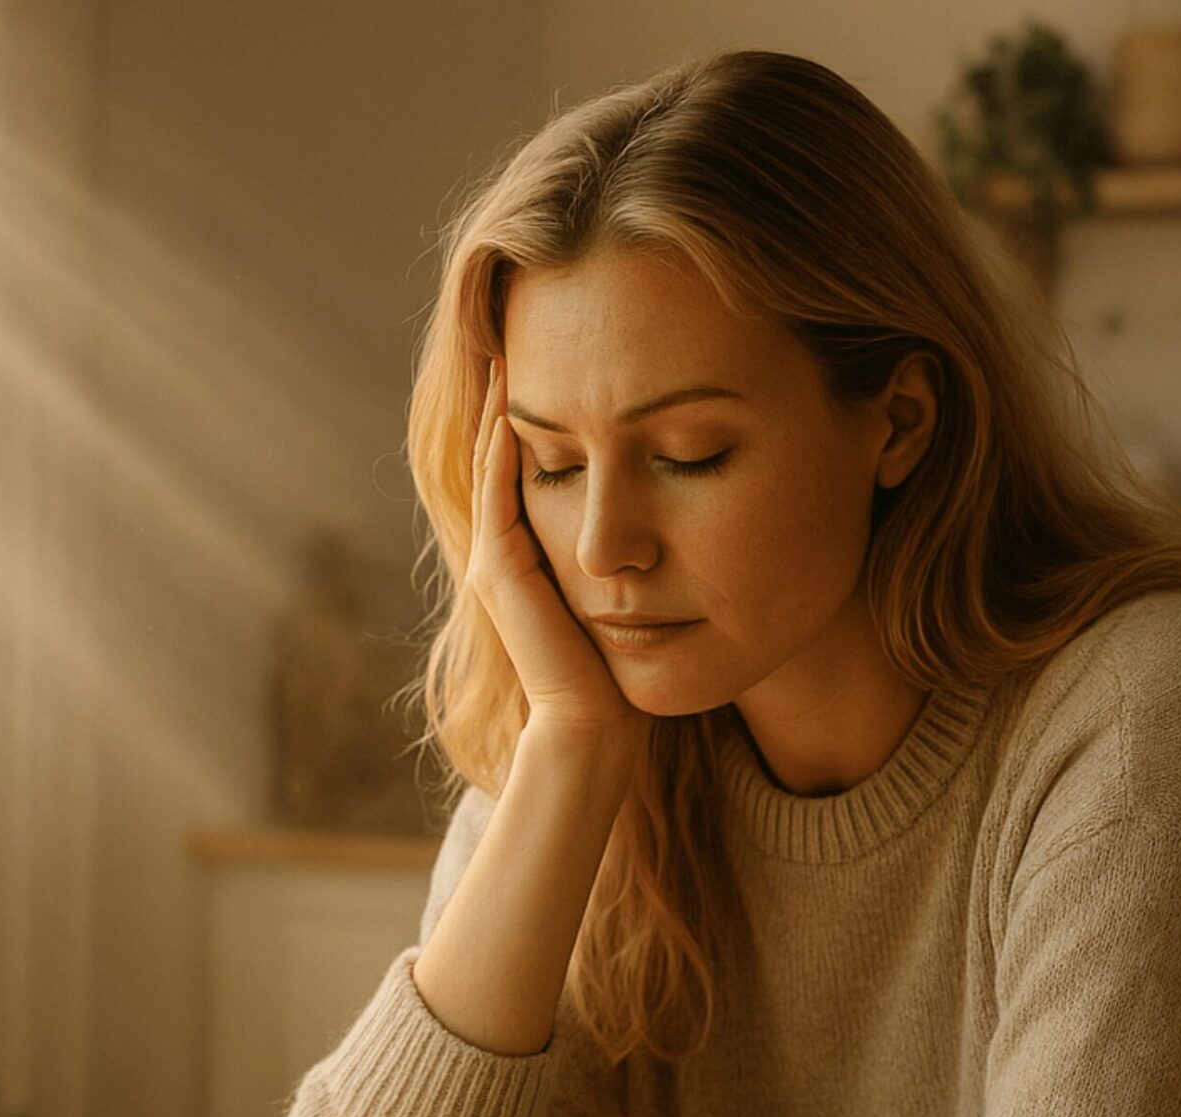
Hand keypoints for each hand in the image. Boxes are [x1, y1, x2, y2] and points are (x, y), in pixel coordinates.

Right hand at [468, 354, 650, 753]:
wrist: (597, 722)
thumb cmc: (625, 666)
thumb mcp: (636, 588)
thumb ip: (640, 550)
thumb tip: (688, 502)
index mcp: (537, 548)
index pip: (531, 462)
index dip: (541, 409)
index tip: (561, 355)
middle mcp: (509, 548)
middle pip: (503, 452)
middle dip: (511, 394)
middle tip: (518, 331)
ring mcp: (498, 557)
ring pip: (492, 463)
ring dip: (499, 406)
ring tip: (507, 349)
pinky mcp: (500, 570)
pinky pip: (497, 493)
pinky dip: (502, 448)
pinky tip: (513, 407)